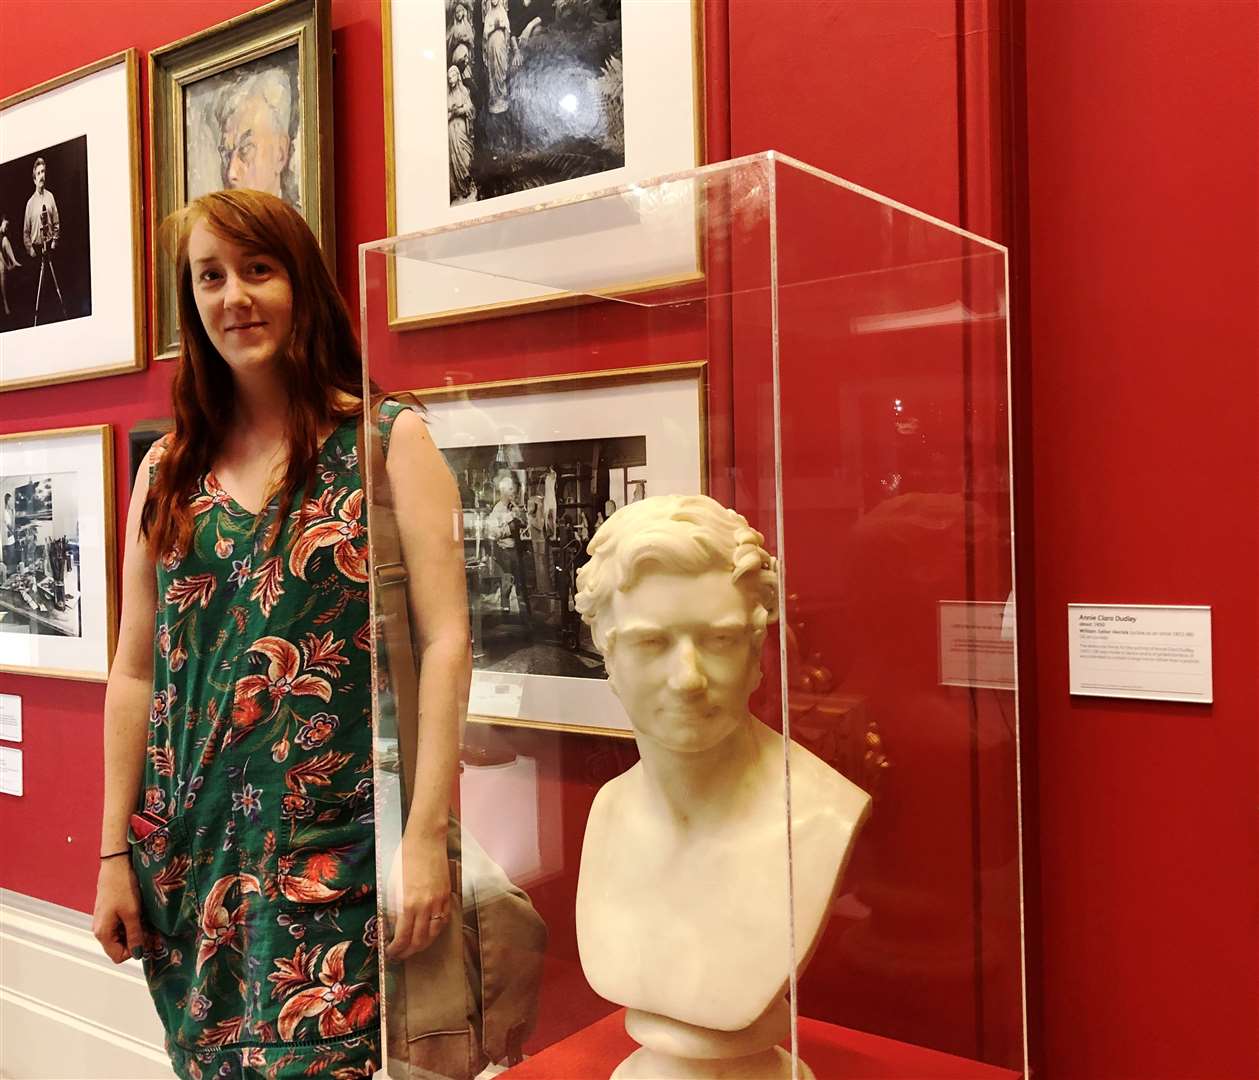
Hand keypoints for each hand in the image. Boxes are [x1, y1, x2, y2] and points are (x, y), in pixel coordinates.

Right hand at [92, 858, 143, 963]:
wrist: (116, 864)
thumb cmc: (122, 886)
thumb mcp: (132, 913)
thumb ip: (135, 935)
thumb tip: (138, 953)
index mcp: (103, 933)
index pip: (117, 956)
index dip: (134, 951)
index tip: (147, 939)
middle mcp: (100, 929)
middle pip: (119, 946)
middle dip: (135, 940)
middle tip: (150, 929)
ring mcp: (104, 920)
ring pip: (121, 935)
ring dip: (135, 930)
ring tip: (145, 918)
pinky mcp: (109, 912)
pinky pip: (120, 924)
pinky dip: (131, 922)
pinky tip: (140, 912)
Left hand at [384, 830, 451, 960]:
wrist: (425, 840)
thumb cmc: (404, 858)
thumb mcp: (392, 884)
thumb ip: (392, 907)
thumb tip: (391, 925)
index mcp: (408, 904)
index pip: (403, 937)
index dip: (396, 949)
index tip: (390, 953)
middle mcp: (426, 906)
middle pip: (420, 940)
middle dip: (409, 951)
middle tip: (400, 955)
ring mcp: (439, 901)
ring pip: (434, 933)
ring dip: (423, 944)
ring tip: (414, 947)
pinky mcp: (447, 895)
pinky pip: (443, 920)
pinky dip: (436, 930)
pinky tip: (429, 932)